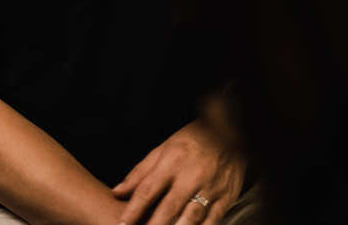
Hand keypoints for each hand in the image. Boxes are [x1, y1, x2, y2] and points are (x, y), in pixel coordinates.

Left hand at [112, 120, 243, 224]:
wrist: (230, 132)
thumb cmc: (192, 141)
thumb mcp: (163, 148)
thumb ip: (141, 172)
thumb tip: (118, 191)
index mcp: (172, 161)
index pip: (148, 189)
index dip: (134, 210)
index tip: (122, 224)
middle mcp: (191, 176)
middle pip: (169, 207)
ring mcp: (210, 188)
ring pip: (190, 218)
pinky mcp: (226, 199)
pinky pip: (212, 222)